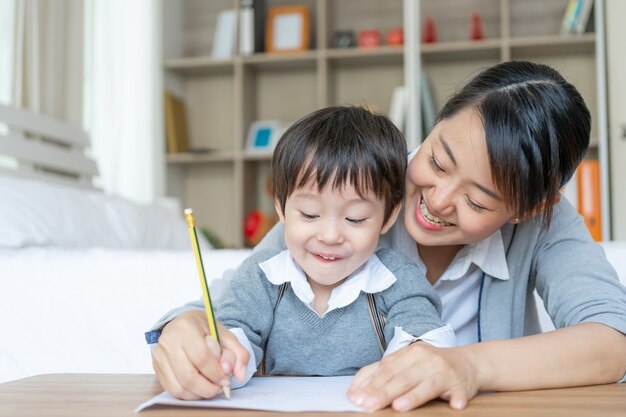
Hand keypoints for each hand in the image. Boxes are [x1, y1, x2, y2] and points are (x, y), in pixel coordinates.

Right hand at [152, 310, 249, 398]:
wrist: (183, 323)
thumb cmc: (205, 330)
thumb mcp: (226, 335)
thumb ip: (238, 353)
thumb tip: (239, 374)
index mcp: (186, 326)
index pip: (202, 357)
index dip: (216, 373)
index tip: (226, 378)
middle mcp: (168, 340)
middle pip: (189, 376)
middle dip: (209, 387)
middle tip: (220, 386)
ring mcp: (159, 355)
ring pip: (179, 386)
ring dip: (199, 393)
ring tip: (211, 387)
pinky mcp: (156, 367)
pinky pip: (172, 389)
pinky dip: (189, 394)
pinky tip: (199, 387)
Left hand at [348, 342, 479, 411]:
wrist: (467, 363)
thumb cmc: (429, 366)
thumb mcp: (406, 363)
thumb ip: (382, 374)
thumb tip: (354, 393)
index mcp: (410, 353)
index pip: (387, 368)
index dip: (371, 383)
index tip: (357, 397)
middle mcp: (426, 359)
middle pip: (402, 377)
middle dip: (384, 392)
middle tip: (369, 405)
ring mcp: (445, 372)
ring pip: (427, 385)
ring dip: (413, 396)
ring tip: (398, 407)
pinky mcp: (461, 385)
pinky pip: (459, 393)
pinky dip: (456, 399)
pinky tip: (453, 405)